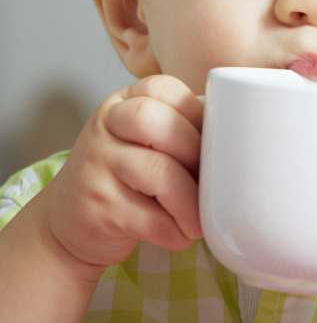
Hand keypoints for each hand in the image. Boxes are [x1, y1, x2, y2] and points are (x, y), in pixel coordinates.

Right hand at [38, 75, 203, 274]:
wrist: (70, 224)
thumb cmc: (128, 177)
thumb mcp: (145, 140)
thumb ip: (181, 129)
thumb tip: (240, 139)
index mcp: (124, 101)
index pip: (163, 87)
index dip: (196, 113)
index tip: (214, 141)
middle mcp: (105, 124)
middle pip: (154, 121)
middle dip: (193, 150)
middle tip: (210, 179)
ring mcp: (96, 163)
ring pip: (156, 171)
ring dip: (190, 201)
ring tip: (200, 220)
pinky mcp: (97, 205)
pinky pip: (148, 216)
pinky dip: (173, 230)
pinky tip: (179, 234)